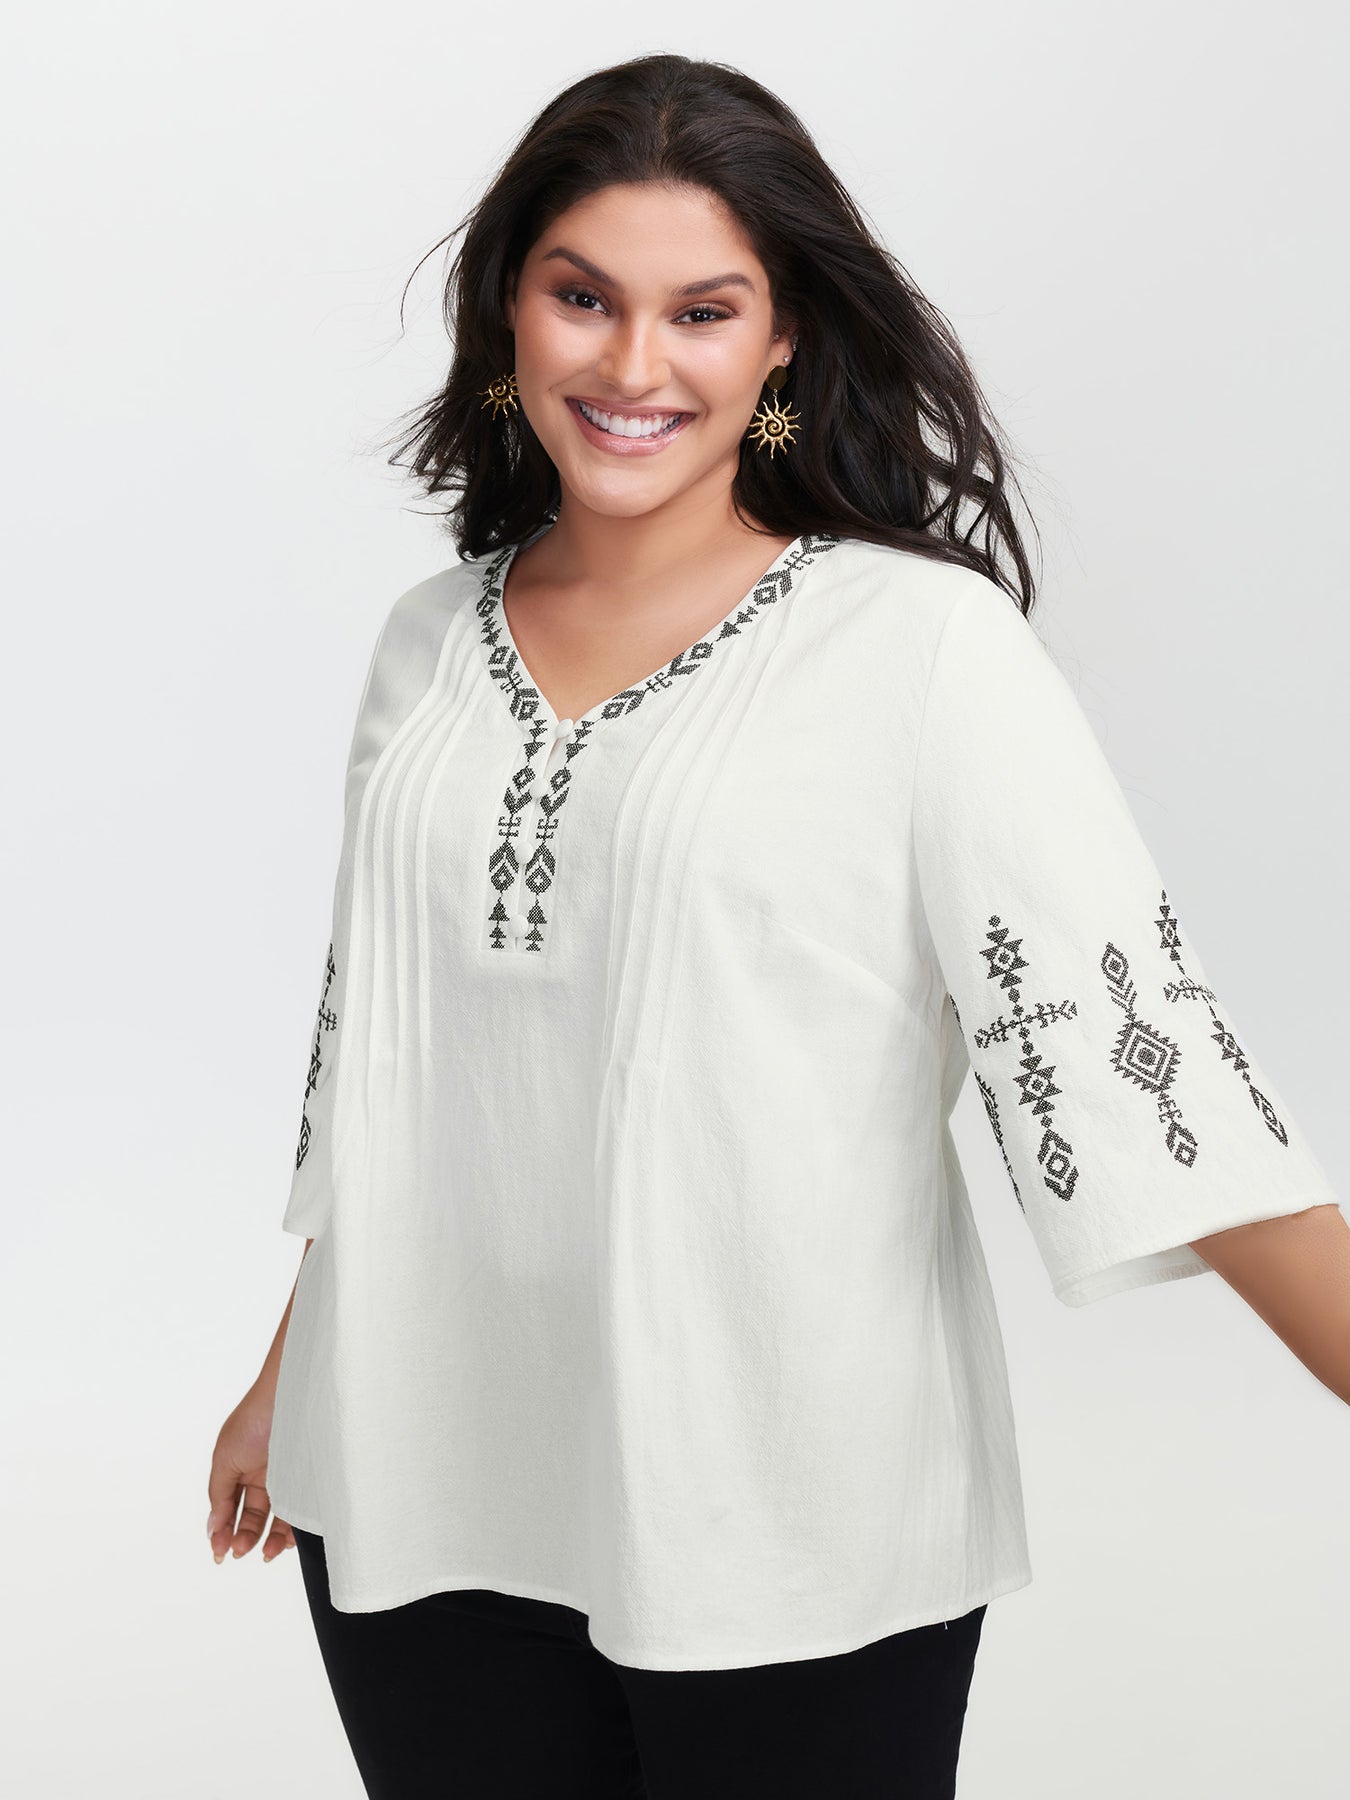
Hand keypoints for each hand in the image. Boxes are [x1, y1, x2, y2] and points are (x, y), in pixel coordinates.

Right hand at [206, 1380, 295, 1564]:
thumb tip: (212, 1527)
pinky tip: (286, 1541)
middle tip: (242, 1552)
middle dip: (245, 1537)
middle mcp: (261, 1474)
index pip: (229, 1507)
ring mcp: (286, 1476)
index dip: (223, 1530)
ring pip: (277, 1517)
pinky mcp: (307, 1479)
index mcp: (238, 1468)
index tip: (220, 1553)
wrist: (290, 1395)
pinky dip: (293, 1529)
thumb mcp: (225, 1458)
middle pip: (252, 1515)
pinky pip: (300, 1510)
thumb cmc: (254, 1419)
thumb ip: (219, 1494)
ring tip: (267, 1553)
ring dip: (270, 1539)